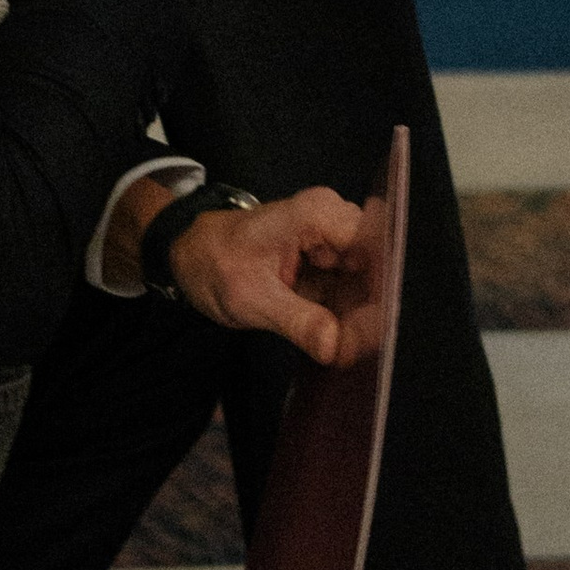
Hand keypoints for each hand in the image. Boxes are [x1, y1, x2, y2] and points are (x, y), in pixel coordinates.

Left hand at [169, 186, 388, 366]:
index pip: (373, 249)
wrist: (189, 255)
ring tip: (348, 354)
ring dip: (359, 321)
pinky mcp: (327, 265)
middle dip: (372, 312)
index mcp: (318, 214)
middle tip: (359, 354)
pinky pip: (349, 294)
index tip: (376, 334)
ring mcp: (332, 244)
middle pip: (375, 269)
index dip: (381, 291)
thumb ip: (298, 321)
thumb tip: (337, 348)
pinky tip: (340, 346)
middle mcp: (334, 222)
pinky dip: (345, 320)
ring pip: (366, 286)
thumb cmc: (214, 262)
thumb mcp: (251, 298)